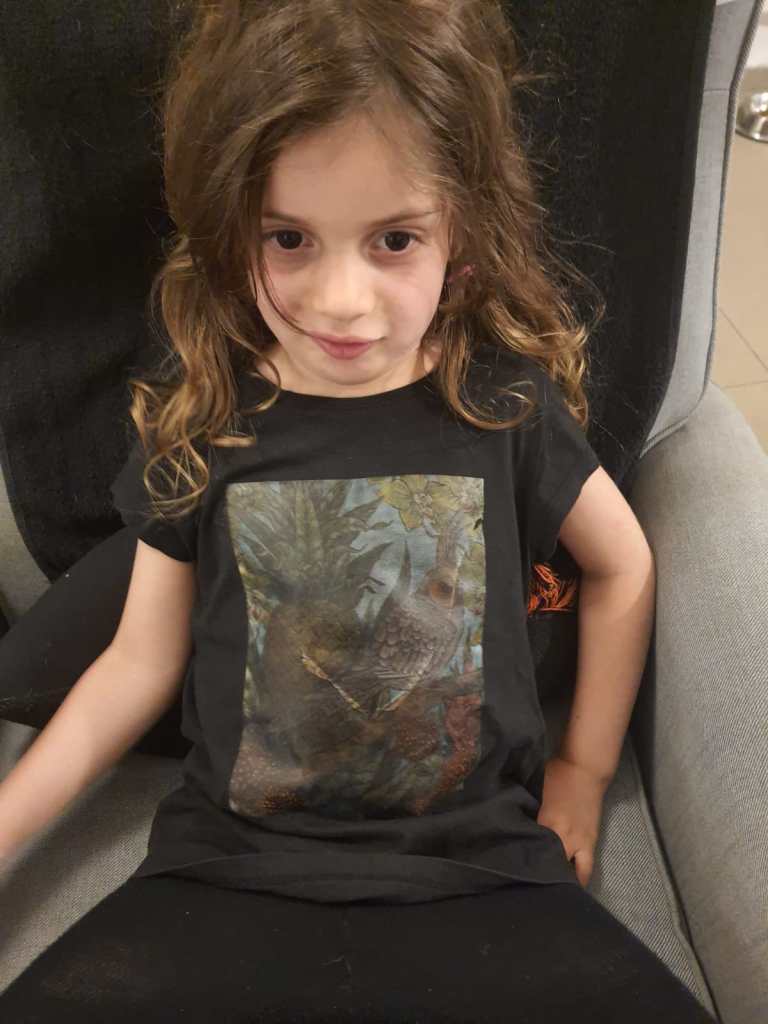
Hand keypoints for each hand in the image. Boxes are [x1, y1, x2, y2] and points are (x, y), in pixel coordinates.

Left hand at [536, 756, 608, 888]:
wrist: (585, 770)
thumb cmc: (558, 776)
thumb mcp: (540, 796)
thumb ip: (535, 816)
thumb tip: (525, 829)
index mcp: (547, 823)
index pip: (534, 850)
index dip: (526, 864)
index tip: (517, 875)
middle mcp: (563, 837)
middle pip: (554, 866)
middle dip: (546, 878)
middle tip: (535, 889)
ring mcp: (581, 841)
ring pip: (576, 873)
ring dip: (567, 882)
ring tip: (557, 891)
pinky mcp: (592, 841)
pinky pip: (586, 865)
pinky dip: (580, 875)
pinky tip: (572, 882)